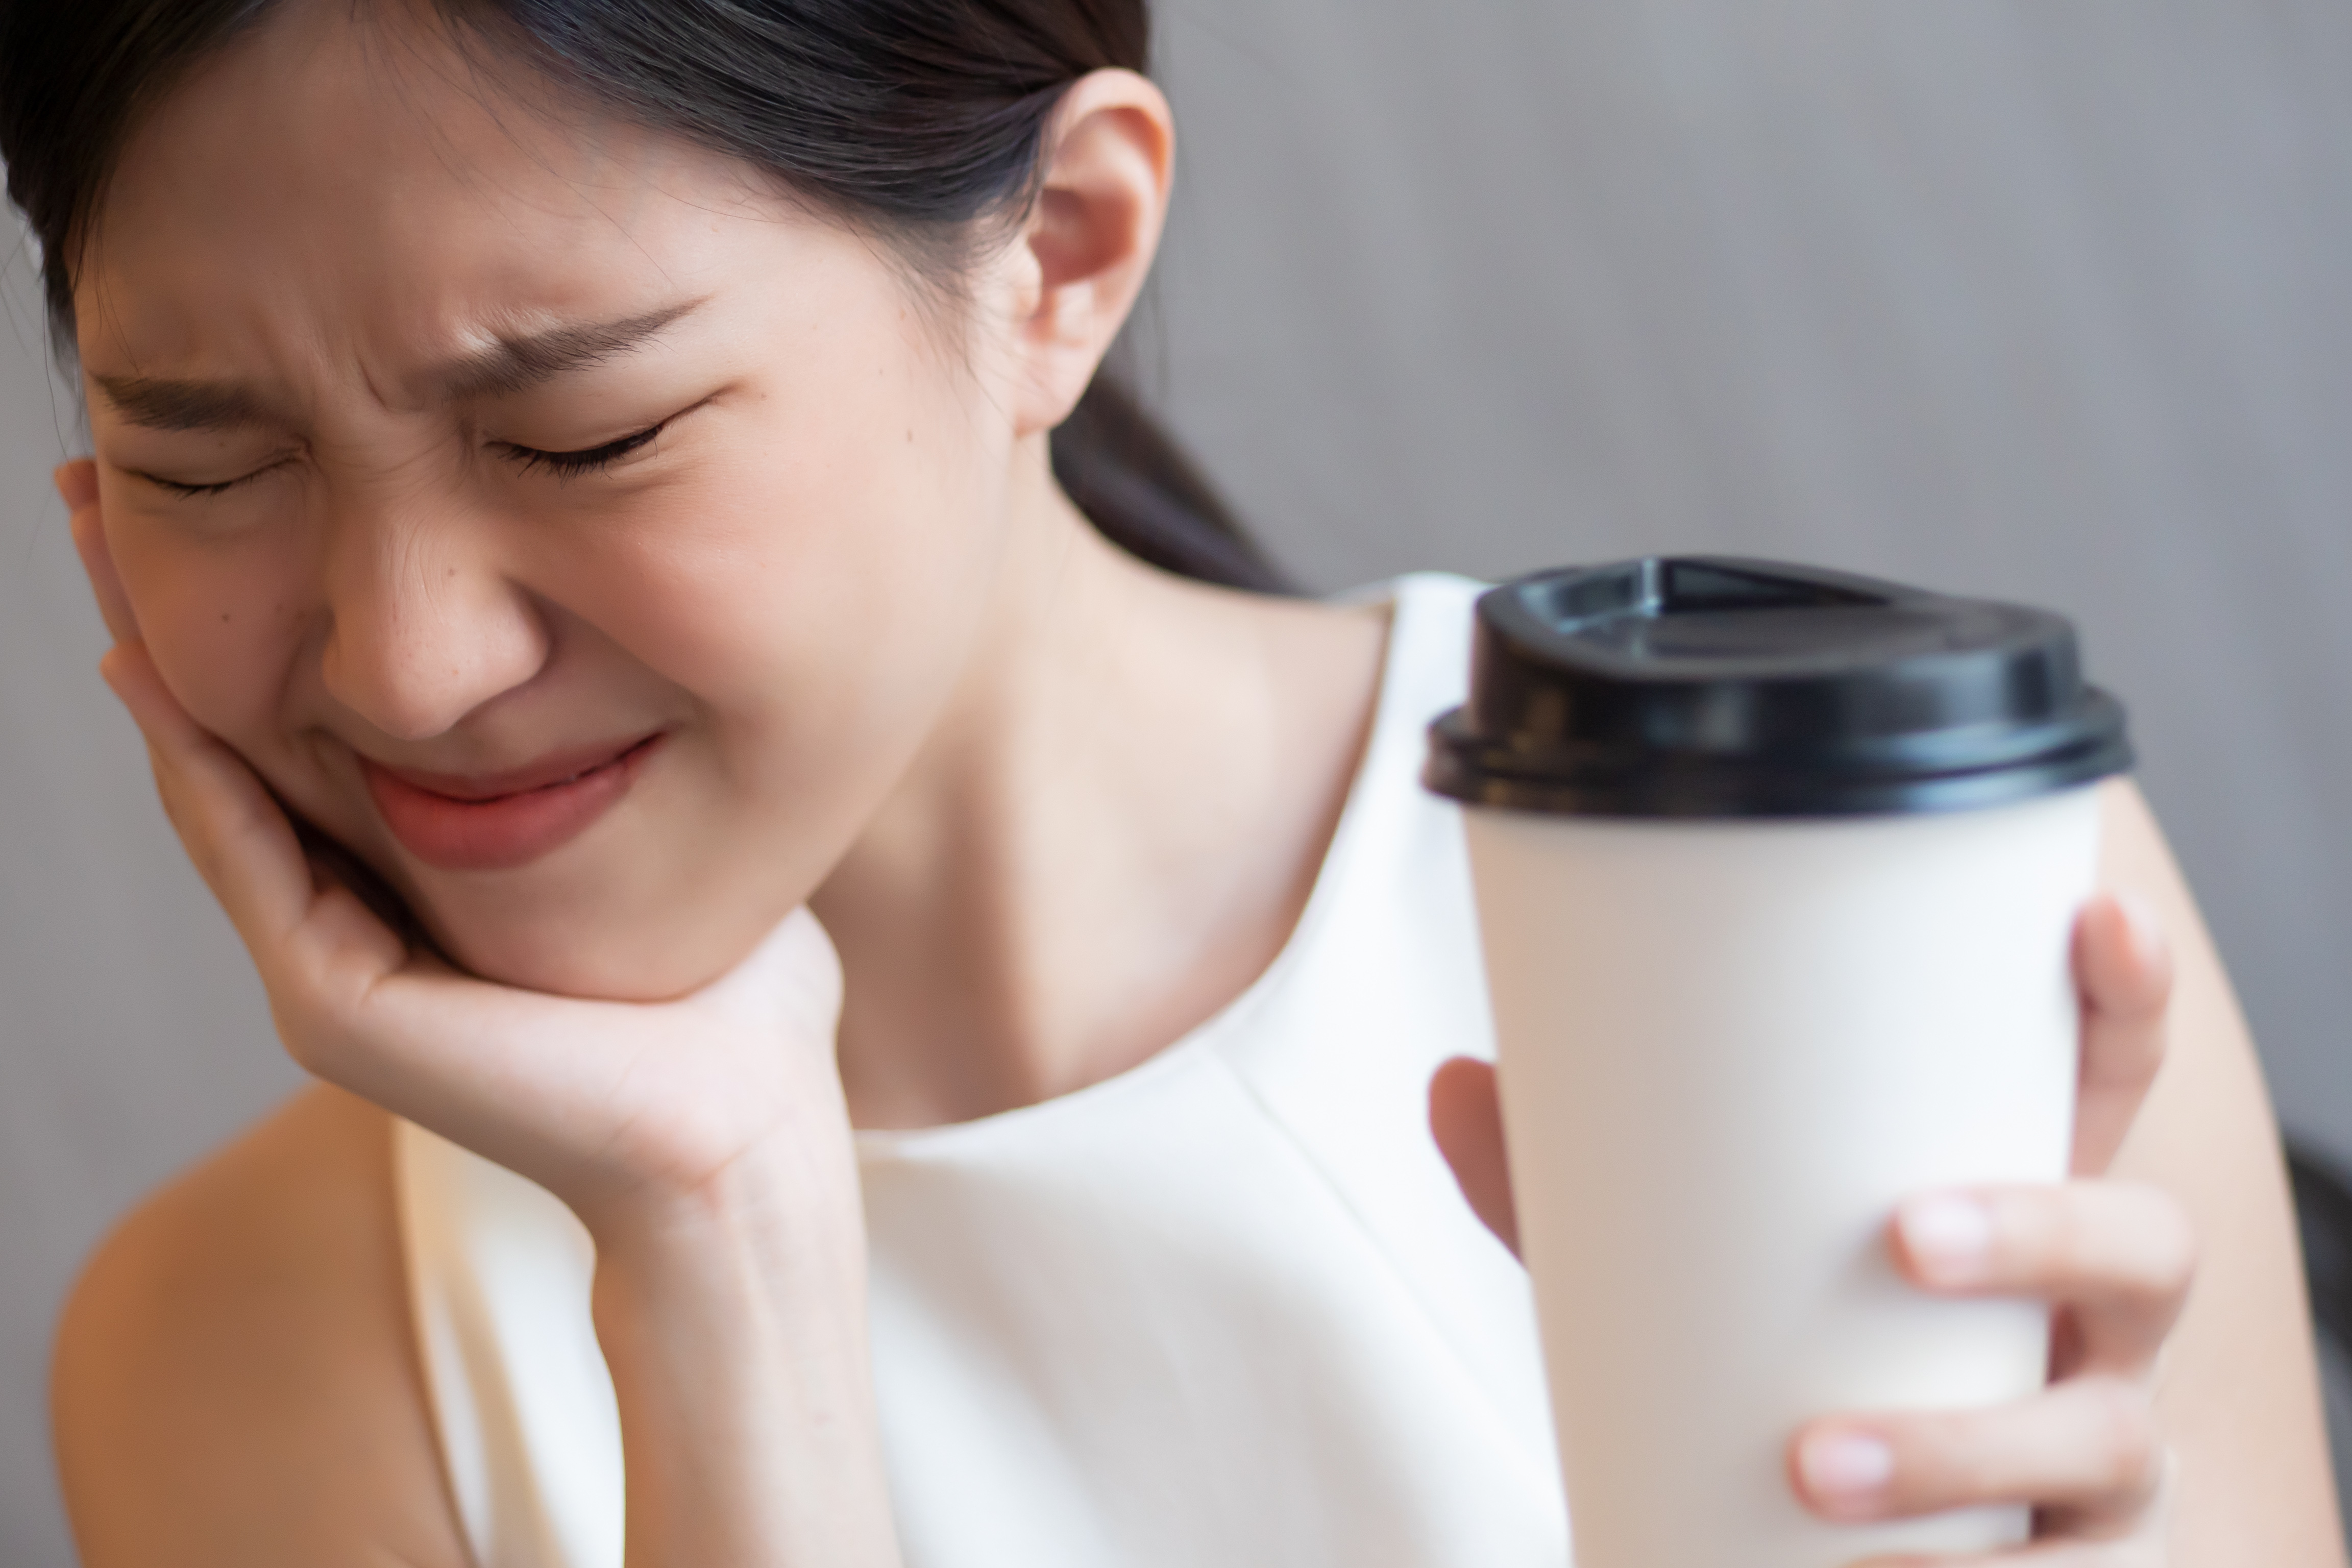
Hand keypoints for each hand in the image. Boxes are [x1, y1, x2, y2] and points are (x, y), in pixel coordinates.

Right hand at [59, 460, 853, 1237]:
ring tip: (97, 524)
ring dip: (154, 651)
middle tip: (98, 472)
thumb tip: (638, 652)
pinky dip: (199, 763)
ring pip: (216, 780)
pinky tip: (153, 666)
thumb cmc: (733, 994)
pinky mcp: (339, 1006)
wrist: (743, 1127)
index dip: (258, 599)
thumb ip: (610, 767)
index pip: (310, 716)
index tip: (219, 467)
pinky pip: (250, 858)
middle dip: (170, 600)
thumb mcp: (658, 839)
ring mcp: (332, 966)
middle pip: (239, 728)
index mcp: (423, 875)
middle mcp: (359, 914)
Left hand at [1431, 890, 2194, 1563]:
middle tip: (1901, 1235)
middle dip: (2042, 1229)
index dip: (2128, 993)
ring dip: (1965, 1449)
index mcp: (2026, 1192)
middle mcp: (2102, 1313)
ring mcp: (2107, 1443)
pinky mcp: (2088, 1564)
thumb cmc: (1787, 1348)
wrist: (1834, 1537)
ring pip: (2107, 1436)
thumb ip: (1580, 1177)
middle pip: (2145, 1244)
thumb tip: (1456, 1083)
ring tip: (1817, 1467)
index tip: (2095, 914)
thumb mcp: (1696, 1258)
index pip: (2112, 1073)